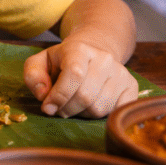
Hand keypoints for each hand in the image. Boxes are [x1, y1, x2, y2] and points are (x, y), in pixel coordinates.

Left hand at [23, 38, 138, 117]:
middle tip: (58, 108)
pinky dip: (98, 115)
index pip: (74, 74)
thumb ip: (33, 76)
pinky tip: (90, 105)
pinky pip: (114, 112)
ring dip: (80, 113)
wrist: (93, 52)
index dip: (59, 95)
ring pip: (99, 108)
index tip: (47, 107)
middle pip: (85, 96)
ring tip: (74, 104)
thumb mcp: (40, 62)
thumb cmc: (62, 62)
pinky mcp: (131, 87)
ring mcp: (121, 73)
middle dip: (66, 108)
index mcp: (79, 49)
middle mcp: (104, 59)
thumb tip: (43, 95)